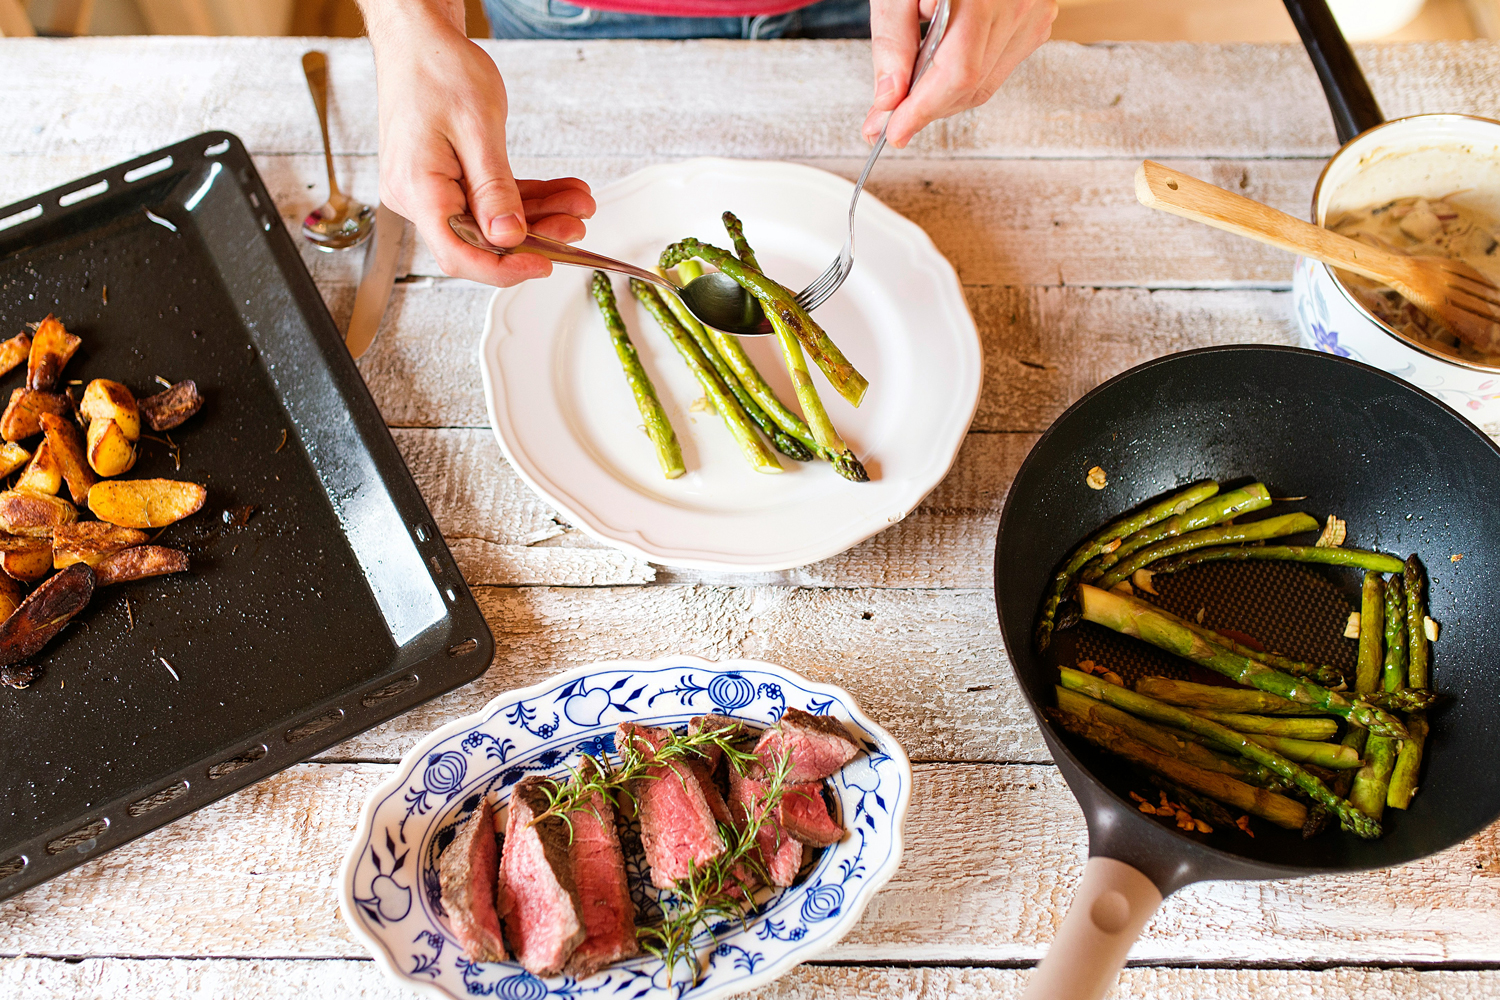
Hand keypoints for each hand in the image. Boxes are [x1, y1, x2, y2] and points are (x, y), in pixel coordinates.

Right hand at [362, 0, 595, 285]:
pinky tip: (559, 192)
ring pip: (489, 221)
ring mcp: (430, 190)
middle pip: (480, 239)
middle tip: (576, 225)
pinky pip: (487, 199)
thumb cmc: (437, 68)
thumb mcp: (477, 127)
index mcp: (418, 189)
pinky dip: (524, 197)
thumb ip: (494, 187)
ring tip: (576, 203)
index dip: (504, 268)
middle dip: (534, 235)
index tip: (543, 265)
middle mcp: (417, 196)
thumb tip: (508, 236)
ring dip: (537, 215)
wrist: (418, 38)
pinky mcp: (444, 180)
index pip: (460, 253)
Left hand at [863, 0, 1056, 148]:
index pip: (955, 76)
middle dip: (927, 110)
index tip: (892, 132)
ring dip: (945, 97)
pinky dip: (969, 78)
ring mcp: (1033, 15)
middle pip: (971, 87)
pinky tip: (945, 66)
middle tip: (889, 118)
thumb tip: (888, 98)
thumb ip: (892, 42)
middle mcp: (1017, 6)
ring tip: (913, 86)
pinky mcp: (1037, 20)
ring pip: (986, 84)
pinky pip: (1001, 67)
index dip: (921, 112)